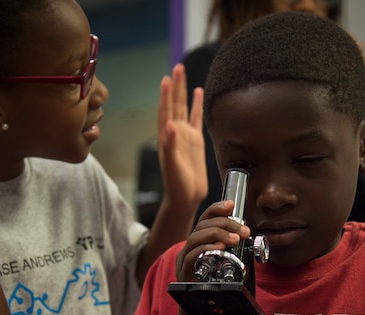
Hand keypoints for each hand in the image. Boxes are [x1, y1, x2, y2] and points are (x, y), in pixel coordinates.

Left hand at [157, 63, 206, 209]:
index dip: (166, 95)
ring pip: (183, 108)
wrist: (185, 197)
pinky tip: (199, 92)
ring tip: (183, 72)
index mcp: (167, 137)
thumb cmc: (176, 184)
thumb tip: (171, 125)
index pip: (165, 111)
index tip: (167, 78)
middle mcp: (174, 133)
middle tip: (178, 67)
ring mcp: (185, 135)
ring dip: (183, 91)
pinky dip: (197, 105)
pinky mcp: (195, 141)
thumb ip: (171, 145)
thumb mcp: (173, 165)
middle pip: (174, 104)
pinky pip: (196, 118)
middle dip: (175, 86)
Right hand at [174, 200, 249, 281]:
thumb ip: (233, 251)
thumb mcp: (225, 265)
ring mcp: (184, 260)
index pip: (205, 219)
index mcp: (199, 244)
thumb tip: (248, 238)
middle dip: (225, 223)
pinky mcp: (183, 273)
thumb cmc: (212, 289)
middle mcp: (188, 248)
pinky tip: (220, 248)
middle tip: (243, 231)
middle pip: (202, 225)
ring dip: (217, 234)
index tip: (231, 204)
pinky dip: (206, 249)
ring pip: (196, 237)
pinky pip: (191, 256)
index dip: (217, 208)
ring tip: (235, 239)